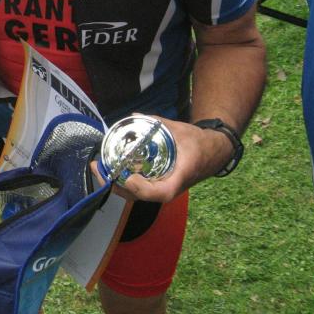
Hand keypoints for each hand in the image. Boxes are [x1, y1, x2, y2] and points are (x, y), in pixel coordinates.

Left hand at [98, 117, 233, 202]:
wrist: (214, 152)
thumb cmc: (199, 142)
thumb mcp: (180, 130)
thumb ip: (156, 123)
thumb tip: (134, 116)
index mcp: (179, 177)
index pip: (161, 193)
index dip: (142, 189)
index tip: (128, 177)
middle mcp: (169, 187)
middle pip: (140, 197)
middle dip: (116, 186)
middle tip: (98, 169)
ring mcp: (162, 189)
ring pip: (136, 196)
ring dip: (115, 184)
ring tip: (98, 169)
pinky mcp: (157, 186)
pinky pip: (137, 189)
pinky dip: (121, 181)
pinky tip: (109, 169)